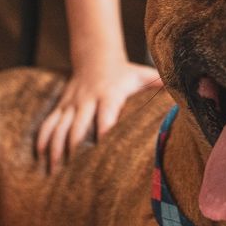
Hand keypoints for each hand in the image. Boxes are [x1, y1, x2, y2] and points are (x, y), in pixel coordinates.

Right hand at [35, 58, 161, 172]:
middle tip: (73, 168)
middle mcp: (88, 100)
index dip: (104, 127)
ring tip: (52, 169)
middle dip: (74, 145)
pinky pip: (50, 122)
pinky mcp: (63, 106)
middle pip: (78, 124)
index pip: (106, 113)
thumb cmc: (126, 72)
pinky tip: (39, 154)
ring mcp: (73, 104)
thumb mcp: (144, 75)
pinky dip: (43, 138)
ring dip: (55, 147)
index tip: (102, 146)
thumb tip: (186, 92)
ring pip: (60, 125)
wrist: (97, 56)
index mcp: (110, 94)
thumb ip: (160, 85)